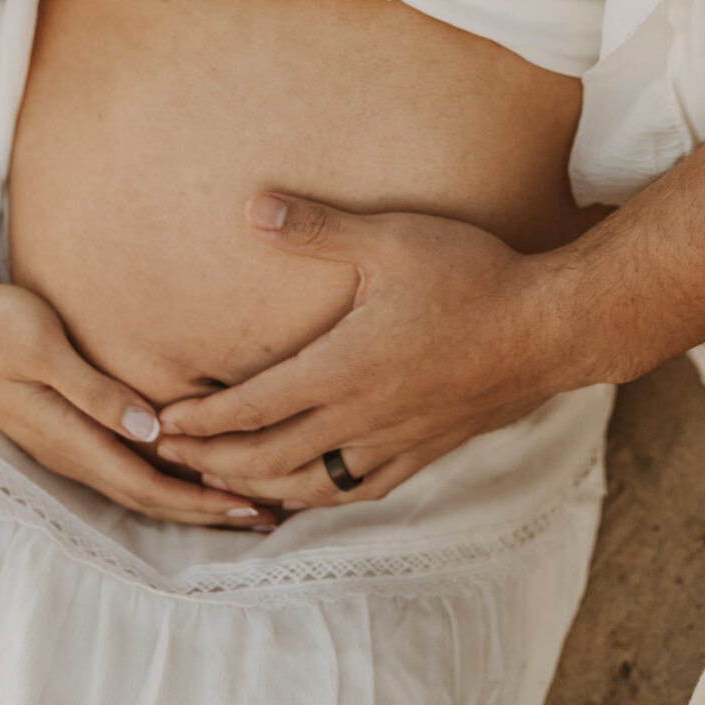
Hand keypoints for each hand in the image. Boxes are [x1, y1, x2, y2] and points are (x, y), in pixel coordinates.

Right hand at [0, 278, 278, 528]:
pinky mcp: (68, 430)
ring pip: (138, 485)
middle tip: (268, 514)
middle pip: (149, 496)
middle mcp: (70, 453)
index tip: (249, 505)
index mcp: (68, 438)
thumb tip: (149, 430)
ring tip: (242, 500)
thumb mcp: (43, 348)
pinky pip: (125, 466)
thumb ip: (93, 391)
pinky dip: (164, 475)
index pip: (146, 485)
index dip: (198, 500)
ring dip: (189, 497)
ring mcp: (67, 445)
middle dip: (206, 510)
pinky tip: (190, 469)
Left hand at [154, 197, 576, 509]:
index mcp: (342, 369)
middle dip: (211, 462)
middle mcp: (360, 417)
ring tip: (222, 484)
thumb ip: (317, 228)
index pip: (251, 407)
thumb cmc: (471, 276)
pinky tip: (308, 493)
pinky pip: (357, 490)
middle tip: (168, 460)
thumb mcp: (390, 239)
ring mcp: (393, 440)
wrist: (546, 328)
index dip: (200, 421)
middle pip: (267, 458)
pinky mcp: (424, 449)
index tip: (158, 425)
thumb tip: (251, 207)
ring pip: (308, 485)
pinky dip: (318, 498)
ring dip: (257, 487)